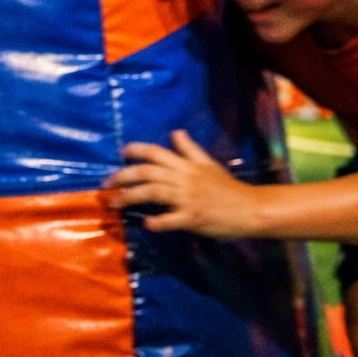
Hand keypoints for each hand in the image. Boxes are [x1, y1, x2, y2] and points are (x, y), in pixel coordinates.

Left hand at [106, 130, 257, 236]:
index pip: (158, 153)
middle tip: (106, 185)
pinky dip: (155, 222)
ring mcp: (189, 198)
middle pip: (147, 172)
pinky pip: (169, 220)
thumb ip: (191, 150)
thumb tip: (176, 133)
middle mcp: (186, 179)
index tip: (122, 153)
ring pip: (152, 193)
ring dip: (129, 197)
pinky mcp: (193, 217)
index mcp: (189, 165)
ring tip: (114, 204)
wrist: (251, 208)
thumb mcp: (210, 164)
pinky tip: (147, 224)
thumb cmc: (229, 188)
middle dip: (123, 176)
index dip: (137, 150)